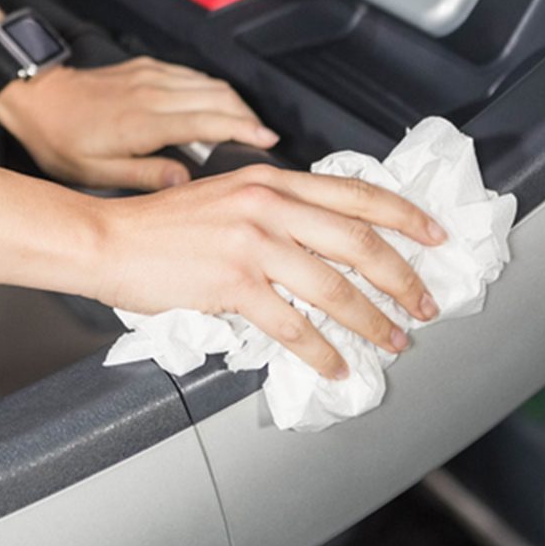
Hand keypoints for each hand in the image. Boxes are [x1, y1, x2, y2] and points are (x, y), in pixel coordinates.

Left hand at [0, 56, 277, 190]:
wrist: (35, 98)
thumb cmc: (59, 137)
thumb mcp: (96, 173)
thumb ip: (145, 177)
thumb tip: (184, 184)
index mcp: (142, 123)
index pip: (208, 120)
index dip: (243, 129)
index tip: (266, 140)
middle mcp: (150, 93)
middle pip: (217, 96)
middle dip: (247, 115)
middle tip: (261, 136)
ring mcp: (148, 75)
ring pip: (206, 82)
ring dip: (231, 100)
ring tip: (244, 122)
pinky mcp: (142, 67)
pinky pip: (187, 73)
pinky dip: (208, 87)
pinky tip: (212, 102)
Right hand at [93, 164, 444, 378]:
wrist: (109, 238)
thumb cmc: (161, 224)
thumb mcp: (225, 195)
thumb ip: (272, 208)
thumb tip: (319, 240)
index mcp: (269, 179)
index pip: (355, 192)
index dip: (404, 214)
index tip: (435, 235)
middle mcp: (266, 204)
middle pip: (358, 241)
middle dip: (402, 277)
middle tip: (424, 304)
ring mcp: (251, 243)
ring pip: (335, 287)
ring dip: (372, 321)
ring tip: (392, 342)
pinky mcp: (233, 283)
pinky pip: (294, 324)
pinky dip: (323, 351)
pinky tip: (337, 366)